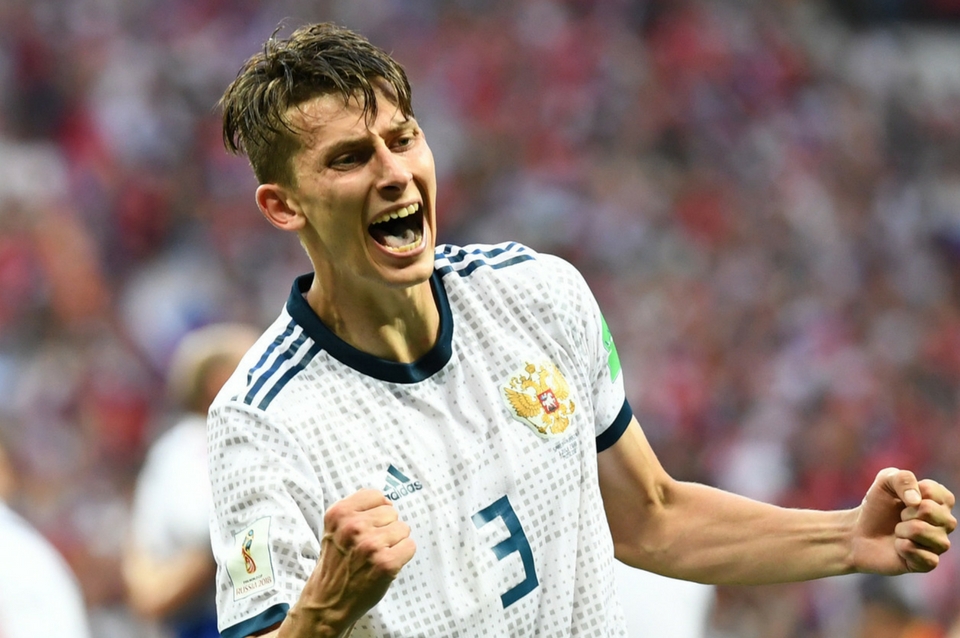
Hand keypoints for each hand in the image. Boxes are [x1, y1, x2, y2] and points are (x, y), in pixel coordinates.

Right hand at [285, 489, 415, 634]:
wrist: (328, 602)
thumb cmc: (336, 564)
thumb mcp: (335, 528)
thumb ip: (356, 510)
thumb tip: (388, 503)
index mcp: (339, 513)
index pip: (377, 496)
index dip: (377, 512)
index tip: (369, 526)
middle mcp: (353, 526)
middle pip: (392, 512)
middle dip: (385, 528)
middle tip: (369, 547)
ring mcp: (370, 545)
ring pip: (403, 528)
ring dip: (394, 542)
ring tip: (376, 556)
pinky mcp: (386, 563)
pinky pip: (410, 546)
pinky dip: (402, 556)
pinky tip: (385, 565)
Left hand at [851, 468, 955, 574]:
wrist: (859, 532)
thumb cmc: (876, 506)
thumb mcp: (885, 481)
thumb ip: (903, 478)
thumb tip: (917, 501)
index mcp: (940, 501)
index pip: (936, 493)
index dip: (910, 493)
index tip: (902, 499)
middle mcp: (945, 523)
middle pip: (929, 511)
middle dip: (905, 512)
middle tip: (899, 517)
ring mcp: (938, 544)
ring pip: (925, 533)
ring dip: (902, 530)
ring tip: (898, 531)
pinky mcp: (928, 563)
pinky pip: (922, 555)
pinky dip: (903, 548)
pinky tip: (898, 547)